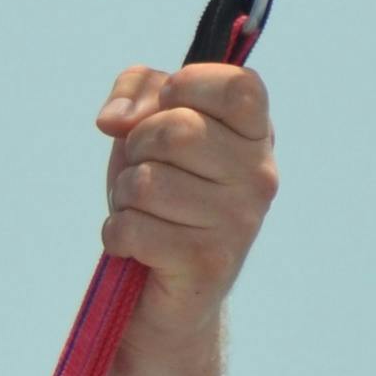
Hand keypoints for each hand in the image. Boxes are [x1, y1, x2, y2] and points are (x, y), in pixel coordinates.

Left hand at [94, 64, 276, 347]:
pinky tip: (135, 247)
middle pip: (175, 130)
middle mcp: (260, 176)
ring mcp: (239, 222)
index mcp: (256, 135)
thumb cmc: (160, 195)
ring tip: (144, 213)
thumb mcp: (148, 126)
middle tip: (146, 174)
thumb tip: (115, 119)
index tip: (168, 104)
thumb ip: (138, 90)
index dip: (188, 85)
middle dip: (137, 148)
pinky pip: (132, 227)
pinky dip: (116, 234)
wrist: (164, 290)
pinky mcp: (207, 263)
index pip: (238, 85)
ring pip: (146, 181)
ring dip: (124, 197)